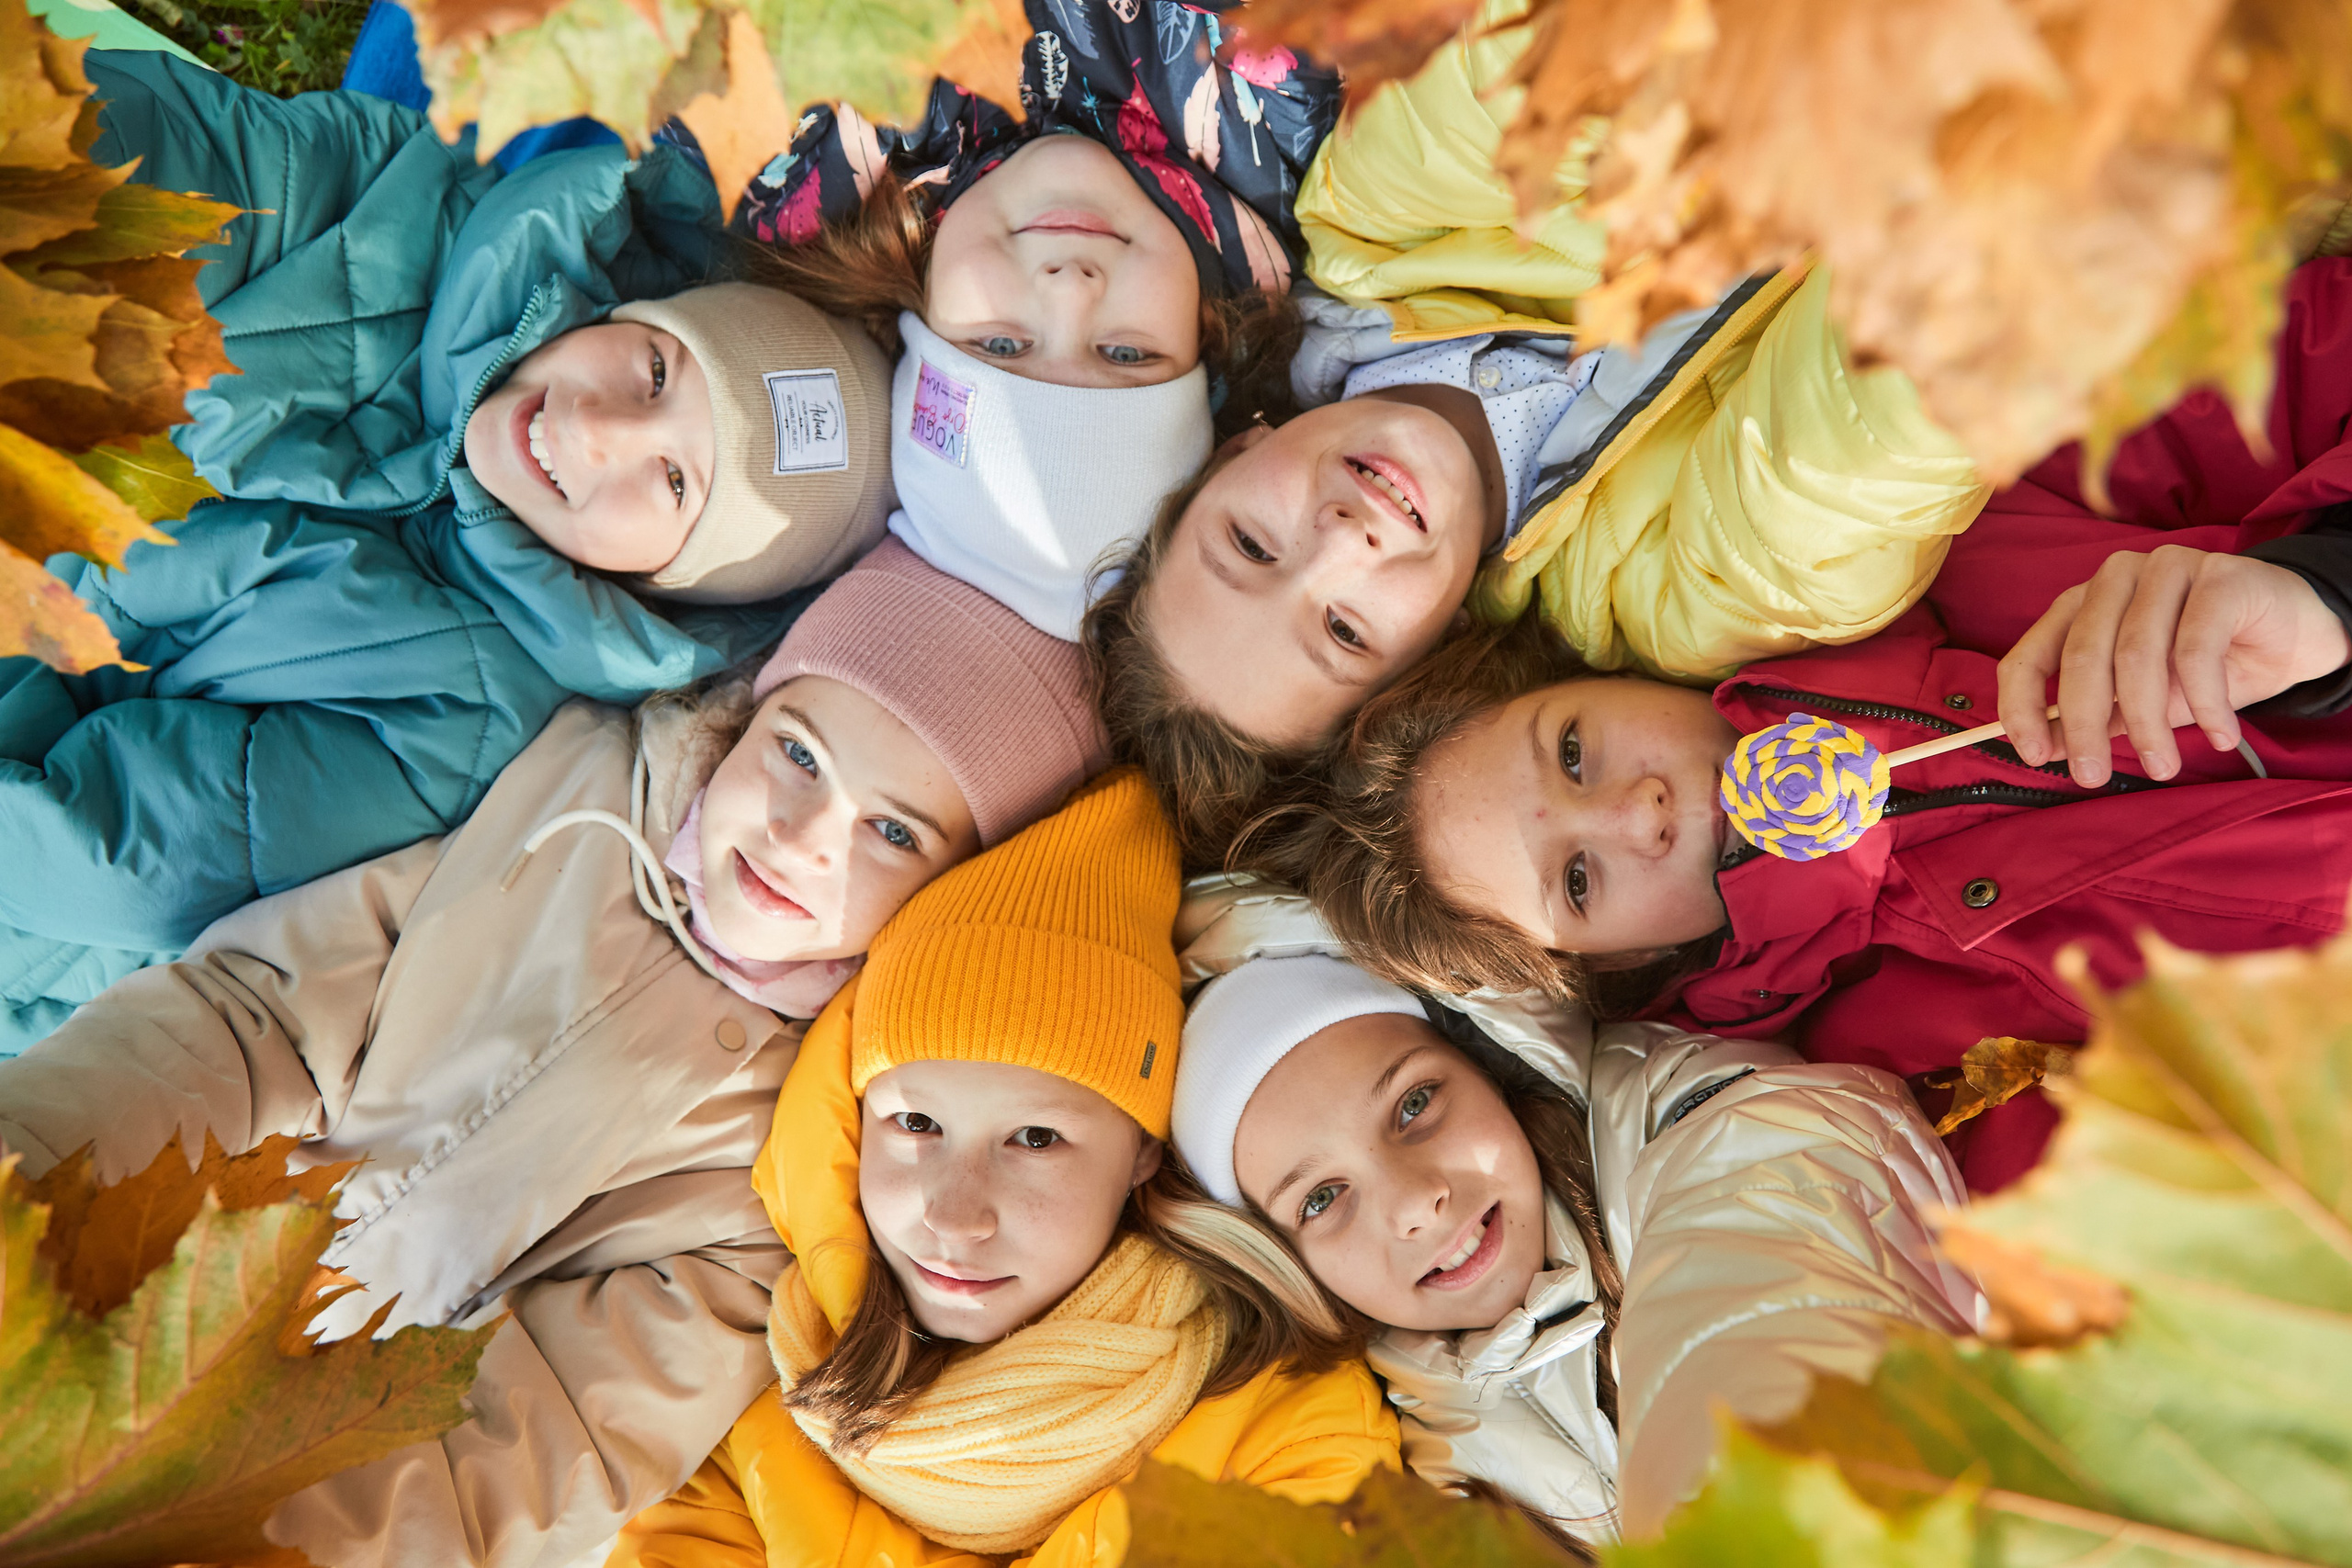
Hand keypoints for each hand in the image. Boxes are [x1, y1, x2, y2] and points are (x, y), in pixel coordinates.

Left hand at [1997, 544, 2351, 785]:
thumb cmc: (2210, 664)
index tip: (2032, 755)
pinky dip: (2205, 703)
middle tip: (2092, 777)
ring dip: (2147, 723)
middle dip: (2084, 725)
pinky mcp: (2220, 577)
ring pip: (2137, 656)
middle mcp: (2115, 579)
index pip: (2030, 654)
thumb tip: (2047, 749)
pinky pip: (2196, 650)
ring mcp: (2166, 568)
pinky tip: (2220, 735)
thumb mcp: (2144, 699)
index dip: (2022, 707)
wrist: (2295, 633)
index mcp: (2083, 604)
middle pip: (2082, 657)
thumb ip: (2098, 716)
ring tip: (2162, 765)